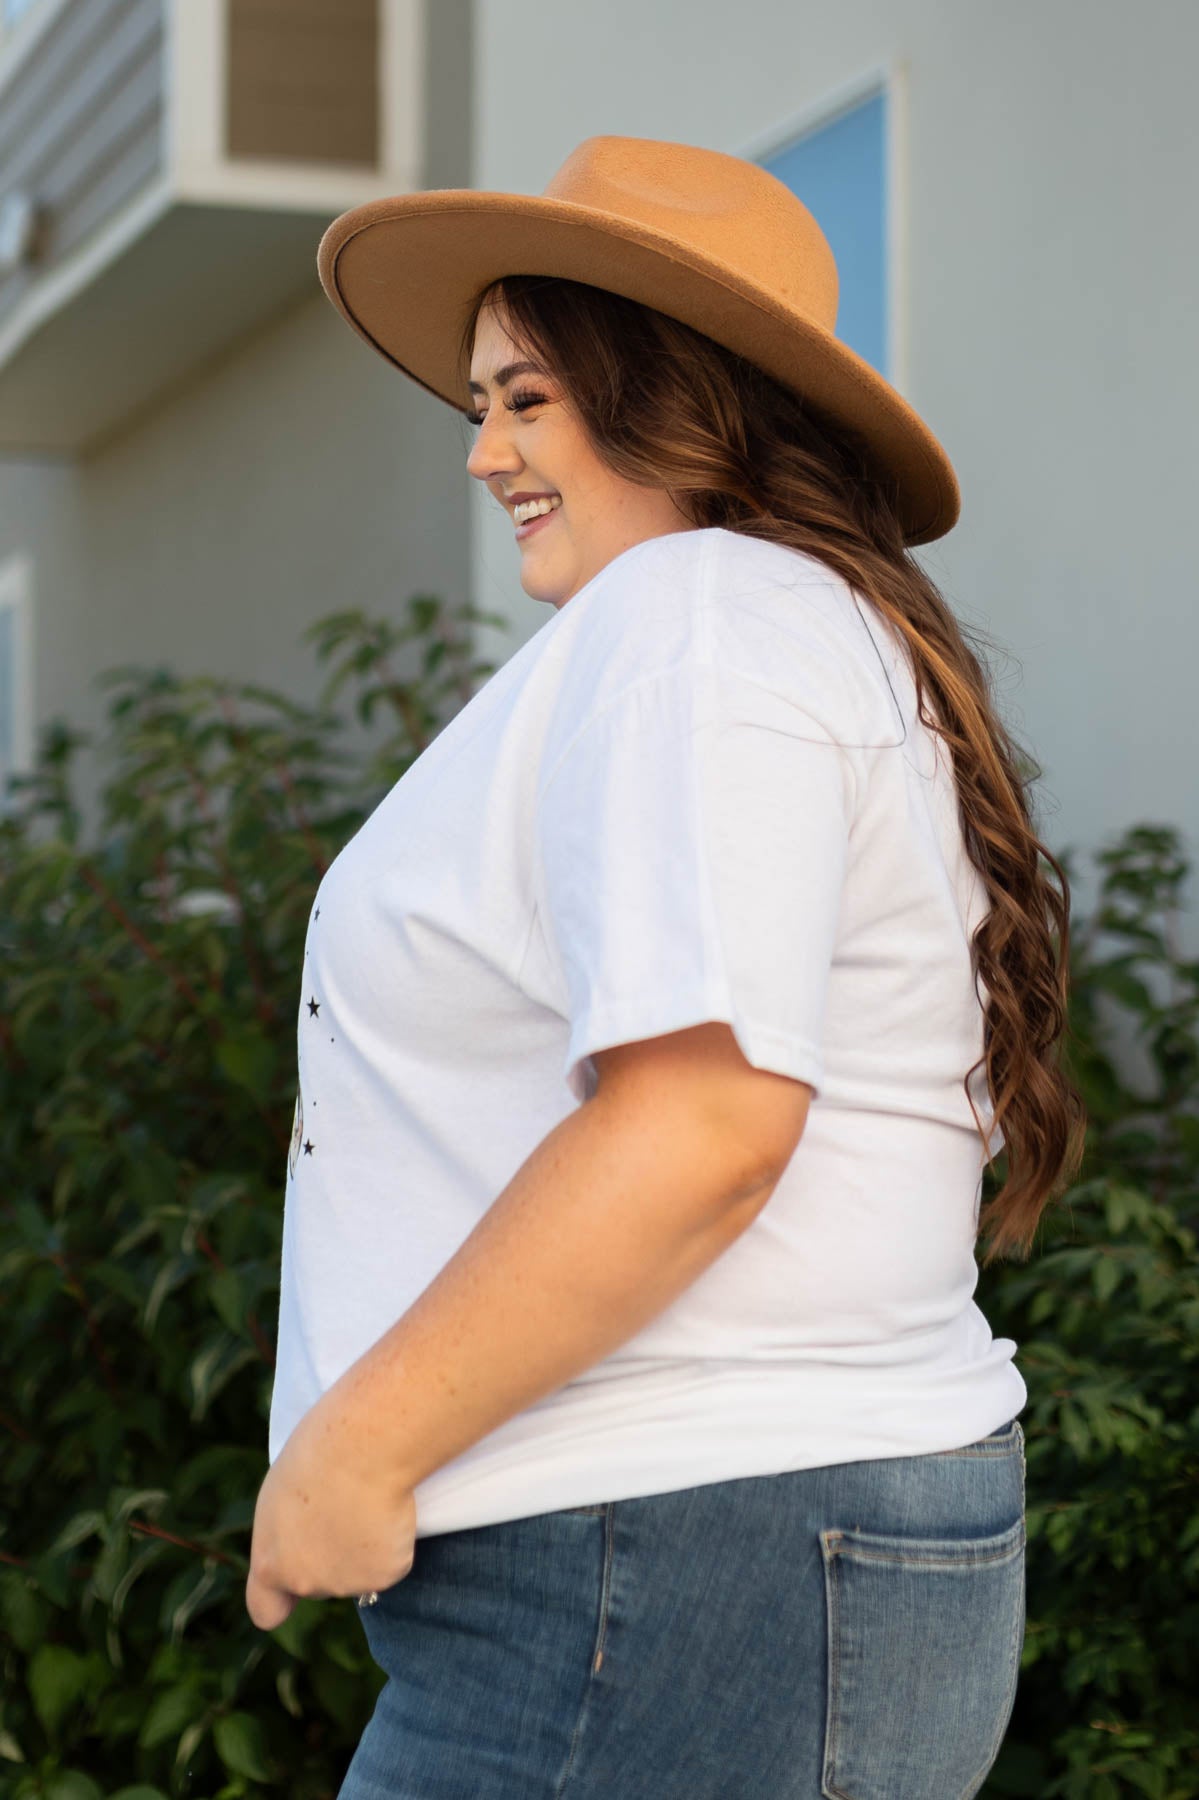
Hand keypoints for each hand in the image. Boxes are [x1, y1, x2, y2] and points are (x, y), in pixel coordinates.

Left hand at [245, 1385, 417, 1630]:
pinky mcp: (385, 1575)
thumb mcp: (283, 1493)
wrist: (363, 1449)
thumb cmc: (320, 1453)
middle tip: (345, 1507)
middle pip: (321, 1581)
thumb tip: (313, 1535)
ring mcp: (347, 1584)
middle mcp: (306, 1583)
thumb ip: (289, 1530)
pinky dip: (394, 1539)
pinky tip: (389, 1507)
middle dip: (332, 1555)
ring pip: (359, 1571)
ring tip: (366, 1500)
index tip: (291, 1589)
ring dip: (364, 1546)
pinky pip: (392, 1559)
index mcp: (271, 1562)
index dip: (280, 1600)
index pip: (266, 1610)